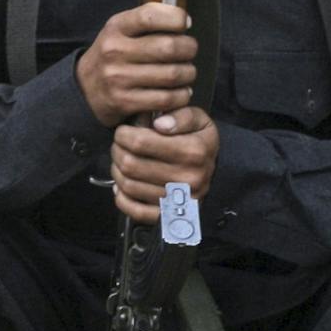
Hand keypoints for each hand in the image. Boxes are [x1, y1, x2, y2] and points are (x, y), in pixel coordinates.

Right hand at [75, 3, 197, 126]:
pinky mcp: (124, 101)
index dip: (176, 18)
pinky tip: (180, 92)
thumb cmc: (114, 55)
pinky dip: (181, 96)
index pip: (150, 16)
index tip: (185, 24)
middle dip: (189, 49)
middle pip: (169, 47)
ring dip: (188, 74)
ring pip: (172, 74)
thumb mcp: (122, 30)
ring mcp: (118, 78)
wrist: (85, 88)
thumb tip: (185, 21)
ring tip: (186, 73)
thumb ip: (149, 21)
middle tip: (190, 52)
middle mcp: (114, 51)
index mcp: (116, 27)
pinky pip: (166, 99)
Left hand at [109, 106, 218, 224]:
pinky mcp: (170, 215)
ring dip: (118, 172)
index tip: (123, 132)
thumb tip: (160, 123)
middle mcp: (187, 178)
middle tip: (119, 146)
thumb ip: (180, 114)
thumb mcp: (199, 119)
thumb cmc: (200, 142)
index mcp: (193, 151)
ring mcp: (178, 199)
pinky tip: (124, 186)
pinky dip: (123, 199)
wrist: (213, 170)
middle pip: (131, 164)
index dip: (123, 134)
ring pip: (129, 186)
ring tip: (122, 162)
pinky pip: (136, 211)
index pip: (140, 142)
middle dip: (118, 151)